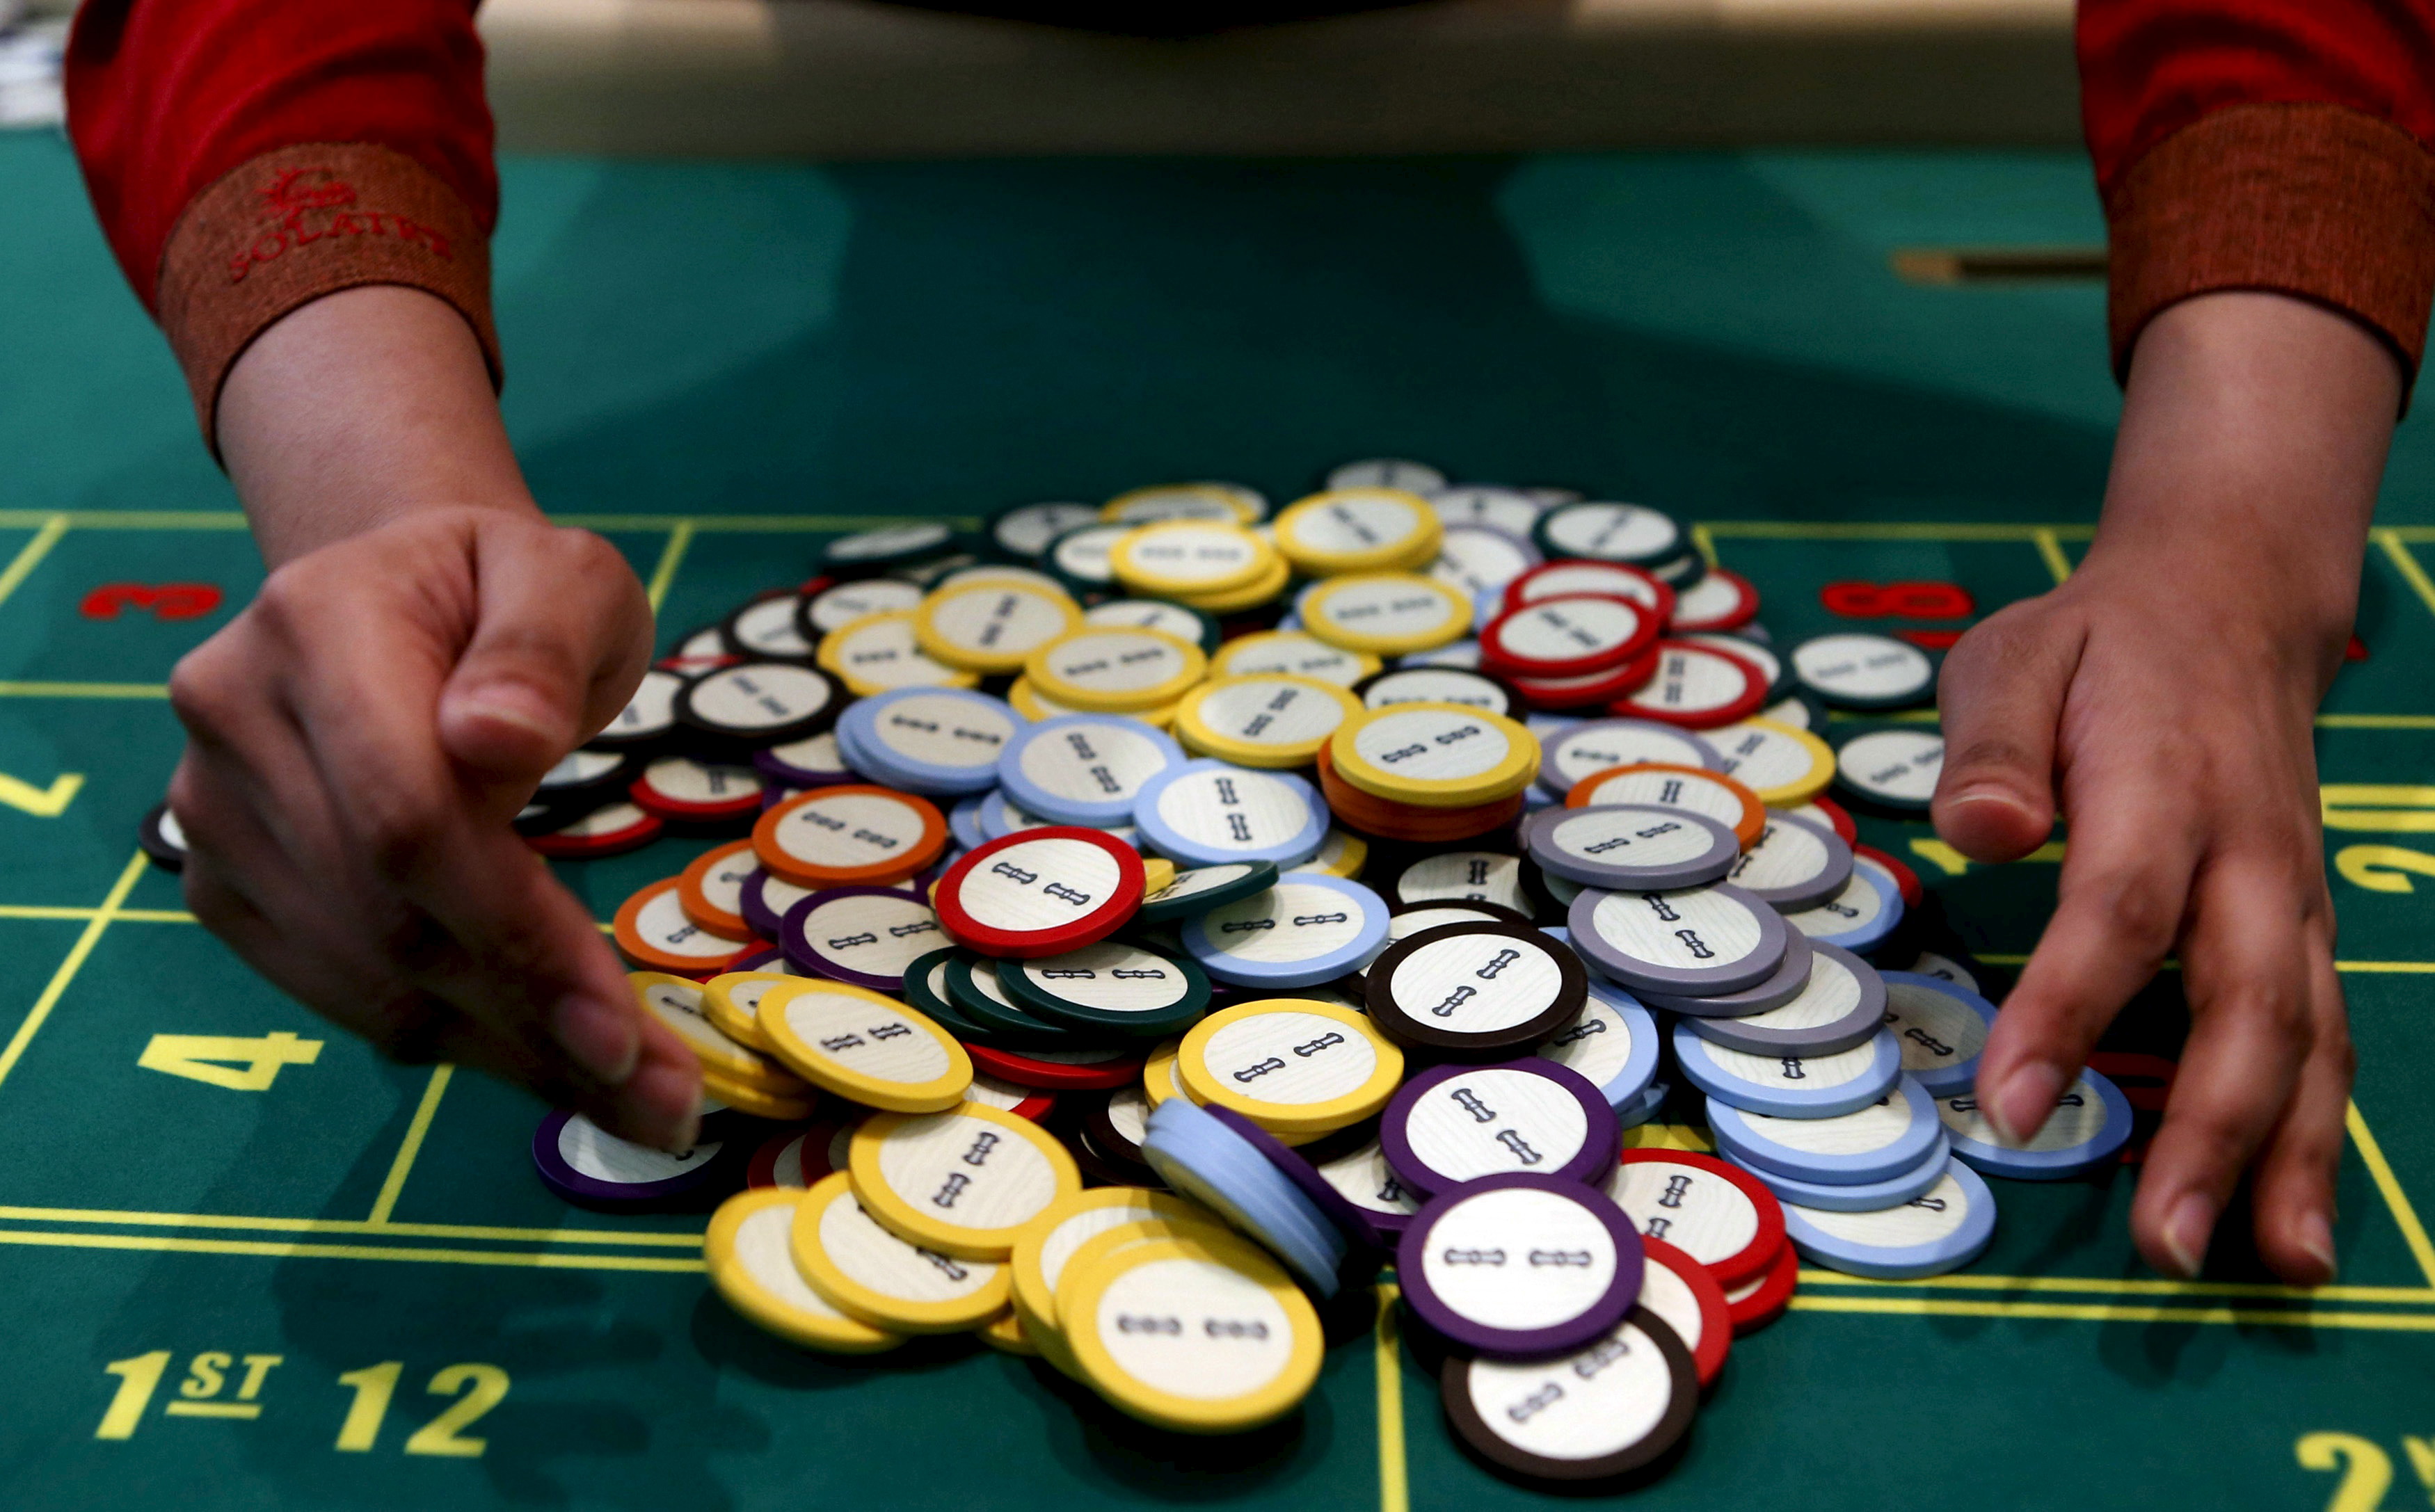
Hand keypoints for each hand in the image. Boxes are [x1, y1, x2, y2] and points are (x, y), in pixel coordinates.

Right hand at [167, 287, 700, 1149]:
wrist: (400, 587)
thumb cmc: (505, 589)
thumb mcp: (566, 574)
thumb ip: (542, 644)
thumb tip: (497, 740)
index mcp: (317, 626)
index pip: (407, 818)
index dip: (512, 931)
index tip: (618, 1025)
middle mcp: (235, 718)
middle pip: (386, 917)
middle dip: (534, 1021)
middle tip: (662, 1098)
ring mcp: (213, 808)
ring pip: (364, 977)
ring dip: (505, 1053)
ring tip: (631, 1095)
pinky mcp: (223, 879)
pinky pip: (339, 991)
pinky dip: (451, 1038)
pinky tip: (543, 1057)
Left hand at [1931, 292, 2397, 1283]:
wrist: (2231, 598)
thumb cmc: (2099, 642)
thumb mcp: (2016, 654)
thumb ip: (1992, 743)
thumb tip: (1979, 831)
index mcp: (2164, 786)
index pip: (2118, 912)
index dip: (2067, 1010)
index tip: (2010, 1104)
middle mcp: (2248, 855)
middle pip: (2245, 1003)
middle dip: (2210, 1130)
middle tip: (2161, 1241)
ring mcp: (2291, 896)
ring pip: (2308, 1038)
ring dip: (2290, 1158)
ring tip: (2271, 1266)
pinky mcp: (2303, 924)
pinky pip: (2324, 1035)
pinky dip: (2318, 1131)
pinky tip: (2297, 1218)